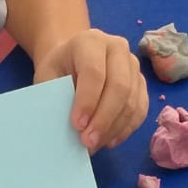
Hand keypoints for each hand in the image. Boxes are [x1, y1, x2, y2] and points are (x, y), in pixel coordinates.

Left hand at [34, 29, 147, 151]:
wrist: (71, 59)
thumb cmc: (57, 69)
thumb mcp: (47, 78)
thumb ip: (55, 98)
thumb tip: (66, 130)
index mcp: (90, 41)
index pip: (94, 72)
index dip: (87, 101)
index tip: (77, 125)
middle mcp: (117, 48)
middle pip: (120, 86)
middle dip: (104, 119)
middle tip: (88, 141)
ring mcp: (133, 65)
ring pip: (132, 101)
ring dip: (115, 128)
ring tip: (95, 145)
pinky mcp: (141, 83)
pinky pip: (140, 110)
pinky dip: (126, 129)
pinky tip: (109, 141)